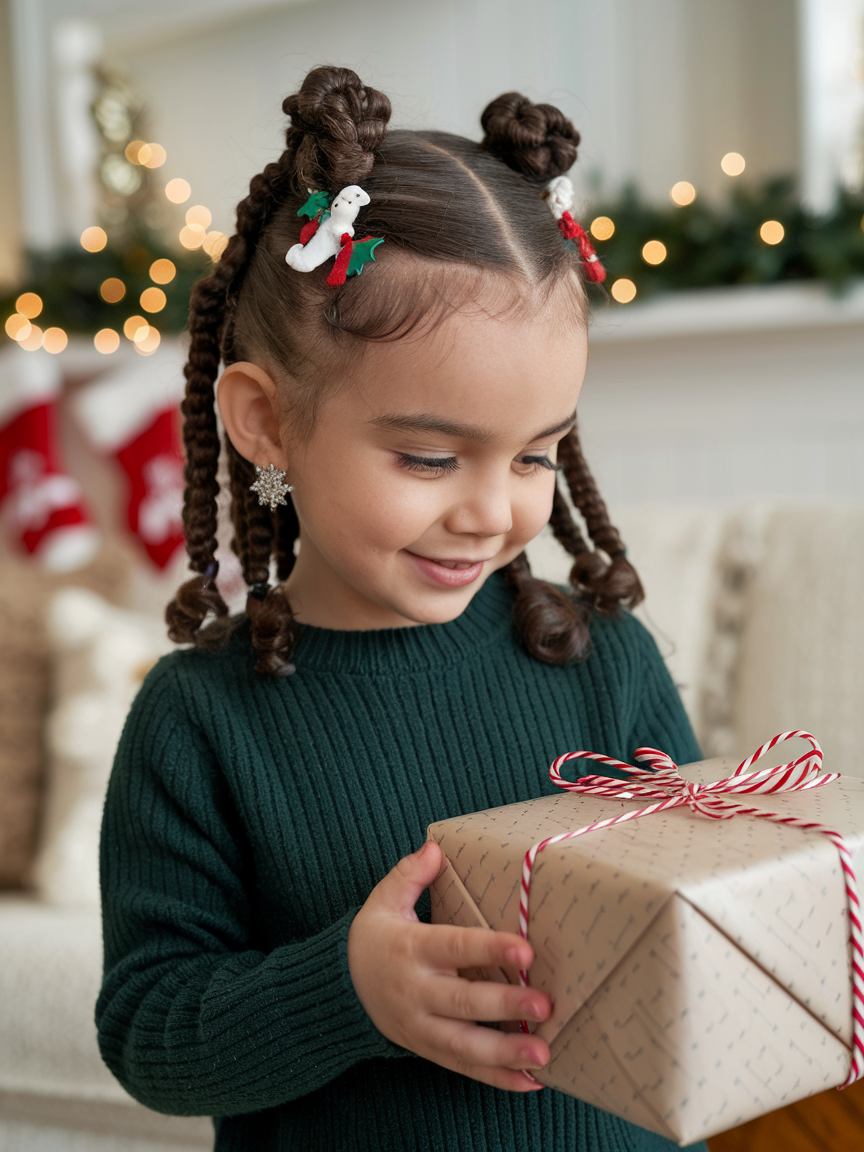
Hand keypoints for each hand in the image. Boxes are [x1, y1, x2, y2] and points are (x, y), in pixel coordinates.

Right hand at [347, 839, 551, 1091]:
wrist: (341, 989)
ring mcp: (420, 1026)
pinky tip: (531, 1082)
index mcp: (411, 950)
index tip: (524, 950)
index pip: (454, 947)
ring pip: (464, 1045)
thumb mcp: (382, 901)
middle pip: (463, 1001)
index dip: (489, 949)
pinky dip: (497, 1079)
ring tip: (543, 1055)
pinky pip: (463, 1067)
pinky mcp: (426, 1049)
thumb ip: (409, 875)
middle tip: (545, 1006)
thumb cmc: (374, 938)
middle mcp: (416, 992)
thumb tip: (434, 849)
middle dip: (505, 1006)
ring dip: (505, 1052)